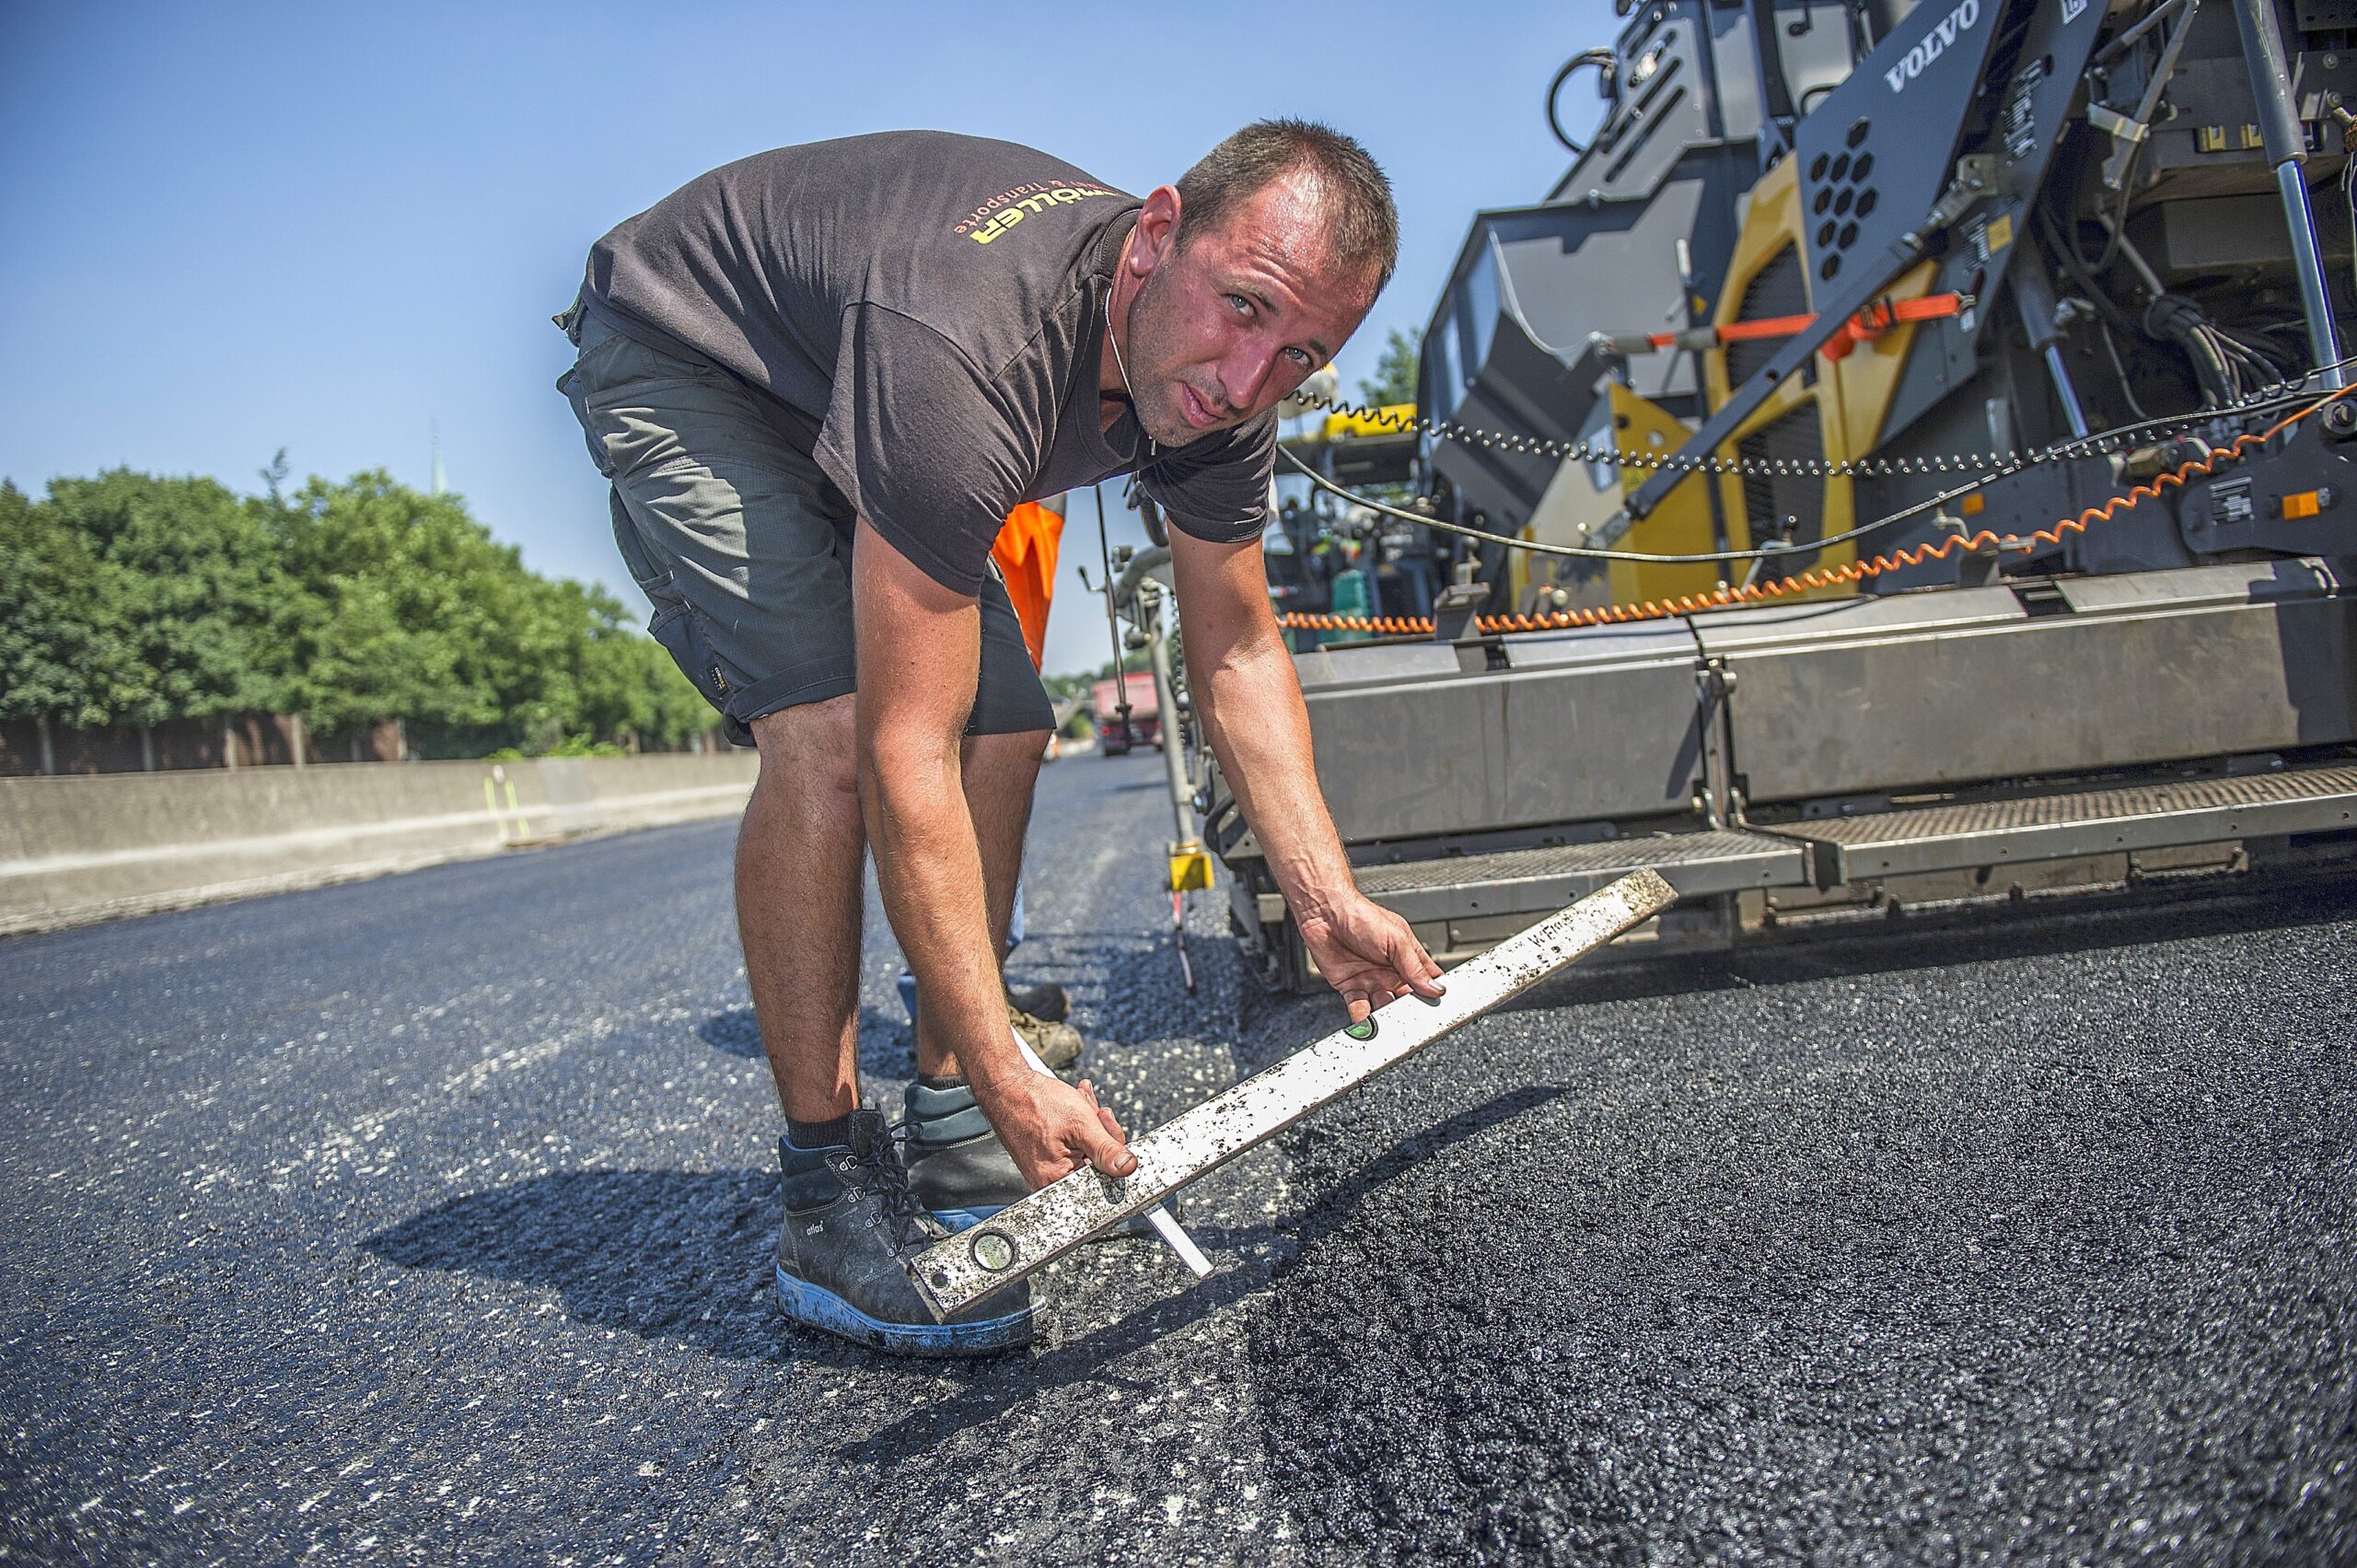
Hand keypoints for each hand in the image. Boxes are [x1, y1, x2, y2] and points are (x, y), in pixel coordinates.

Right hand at [970, 1069, 1137, 1189]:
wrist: (1006, 1086)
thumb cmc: (1035, 1102)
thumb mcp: (1082, 1124)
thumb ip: (1107, 1149)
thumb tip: (1127, 1168)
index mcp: (1059, 1180)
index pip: (1104, 1175)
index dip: (1111, 1146)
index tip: (1104, 1124)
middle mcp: (1049, 1181)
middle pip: (1096, 1162)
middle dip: (1099, 1131)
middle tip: (1091, 1111)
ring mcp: (1045, 1169)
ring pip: (1085, 1149)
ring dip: (1089, 1124)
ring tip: (1079, 1104)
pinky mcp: (1044, 1157)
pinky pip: (1071, 1145)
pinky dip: (1077, 1125)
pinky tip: (1073, 1107)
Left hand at [1297, 891, 1445, 1023]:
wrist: (1325, 913)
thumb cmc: (1361, 916)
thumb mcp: (1397, 940)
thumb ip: (1415, 967)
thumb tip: (1435, 988)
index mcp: (1406, 957)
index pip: (1426, 980)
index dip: (1434, 994)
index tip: (1439, 1008)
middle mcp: (1389, 971)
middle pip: (1406, 999)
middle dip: (1410, 1011)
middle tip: (1411, 1019)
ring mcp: (1370, 980)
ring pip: (1383, 1007)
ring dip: (1386, 1016)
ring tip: (1388, 1020)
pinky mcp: (1349, 987)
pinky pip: (1359, 1008)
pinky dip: (1363, 1019)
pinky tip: (1367, 1023)